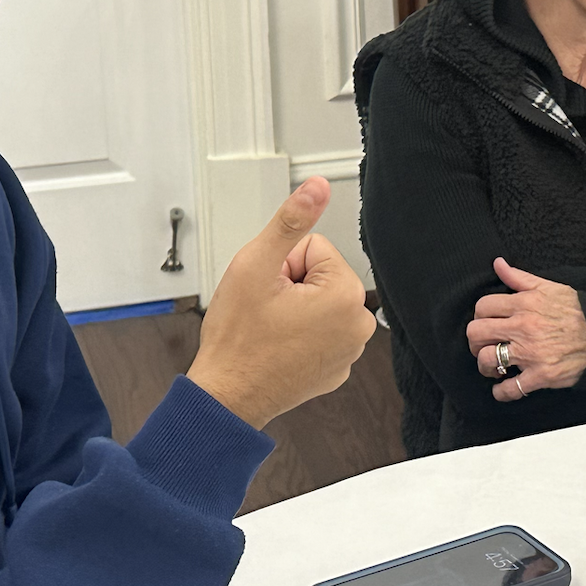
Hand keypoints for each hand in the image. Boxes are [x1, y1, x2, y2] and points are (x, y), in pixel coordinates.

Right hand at [188, 177, 376, 427]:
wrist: (227, 397)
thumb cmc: (237, 341)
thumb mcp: (256, 266)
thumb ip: (290, 222)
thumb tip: (316, 188)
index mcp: (345, 295)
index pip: (312, 248)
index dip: (281, 265)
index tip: (268, 292)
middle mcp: (358, 325)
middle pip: (318, 274)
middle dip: (289, 286)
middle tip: (265, 313)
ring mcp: (350, 351)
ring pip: (317, 302)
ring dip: (293, 310)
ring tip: (269, 332)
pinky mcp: (337, 369)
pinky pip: (319, 331)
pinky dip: (298, 335)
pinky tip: (277, 348)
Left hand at [465, 258, 585, 400]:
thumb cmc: (577, 311)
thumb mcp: (550, 287)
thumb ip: (520, 277)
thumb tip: (498, 264)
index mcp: (524, 304)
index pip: (483, 306)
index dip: (479, 315)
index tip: (486, 322)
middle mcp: (523, 327)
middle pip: (476, 333)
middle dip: (474, 341)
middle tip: (482, 345)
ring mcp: (530, 353)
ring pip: (487, 360)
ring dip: (485, 366)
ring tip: (493, 367)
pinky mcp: (540, 375)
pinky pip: (511, 388)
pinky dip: (502, 392)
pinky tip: (502, 389)